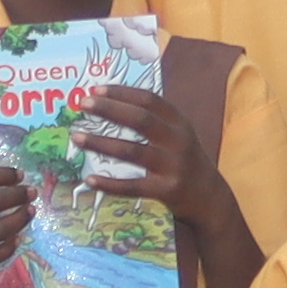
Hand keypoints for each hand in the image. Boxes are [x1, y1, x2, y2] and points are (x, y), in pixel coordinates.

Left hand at [76, 84, 194, 201]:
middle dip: (109, 109)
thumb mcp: (178, 135)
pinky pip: (132, 186)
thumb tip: (111, 105)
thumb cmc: (185, 161)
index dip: (121, 93)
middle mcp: (177, 141)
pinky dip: (109, 184)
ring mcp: (173, 166)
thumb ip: (154, 121)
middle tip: (82, 104)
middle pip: (140, 120)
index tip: (95, 89)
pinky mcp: (166, 190)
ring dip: (101, 143)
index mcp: (179, 122)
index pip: (149, 100)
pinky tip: (90, 179)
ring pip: (132, 151)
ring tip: (76, 137)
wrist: (209, 198)